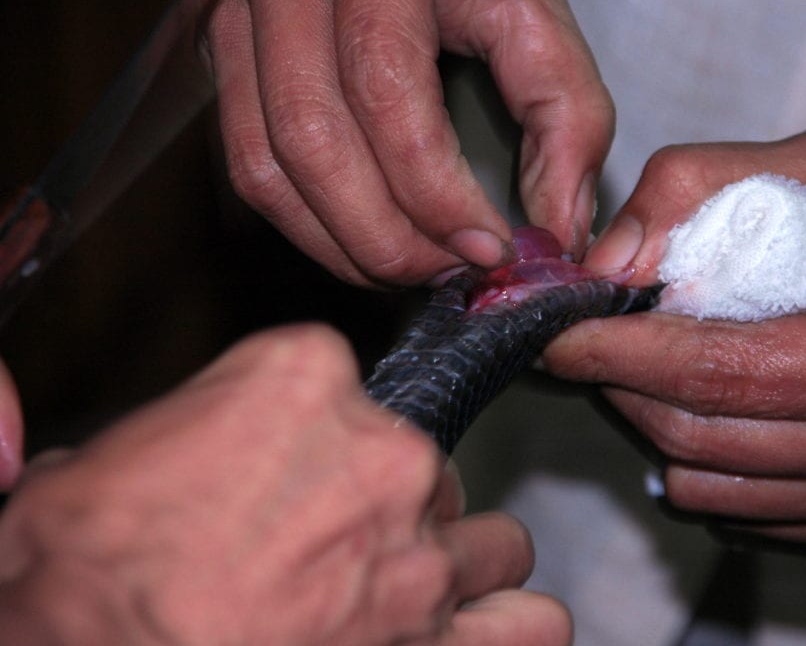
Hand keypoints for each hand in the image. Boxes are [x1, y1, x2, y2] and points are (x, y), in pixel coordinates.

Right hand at [0, 325, 569, 644]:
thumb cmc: (81, 578)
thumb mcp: (95, 469)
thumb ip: (179, 439)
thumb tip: (183, 465)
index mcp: (302, 382)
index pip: (345, 381)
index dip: (309, 434)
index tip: (283, 466)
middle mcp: (383, 455)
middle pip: (422, 461)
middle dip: (380, 503)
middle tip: (320, 547)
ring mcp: (419, 552)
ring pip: (490, 541)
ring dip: (453, 564)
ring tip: (402, 590)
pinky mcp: (439, 641)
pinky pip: (529, 625)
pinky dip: (507, 627)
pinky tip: (472, 630)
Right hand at [203, 0, 612, 285]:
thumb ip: (564, 107)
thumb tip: (559, 229)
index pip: (385, 89)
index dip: (435, 191)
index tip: (490, 247)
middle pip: (311, 137)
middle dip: (384, 235)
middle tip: (450, 274)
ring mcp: (235, 5)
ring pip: (263, 160)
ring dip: (338, 241)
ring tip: (411, 265)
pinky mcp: (222, 42)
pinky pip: (245, 153)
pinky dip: (302, 216)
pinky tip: (361, 234)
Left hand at [543, 119, 805, 552]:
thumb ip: (701, 193)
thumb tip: (604, 264)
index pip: (717, 373)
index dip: (616, 352)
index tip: (555, 331)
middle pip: (704, 438)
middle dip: (621, 384)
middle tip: (591, 336)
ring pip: (714, 486)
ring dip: (657, 424)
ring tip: (655, 362)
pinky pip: (750, 512)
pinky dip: (707, 461)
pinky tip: (714, 404)